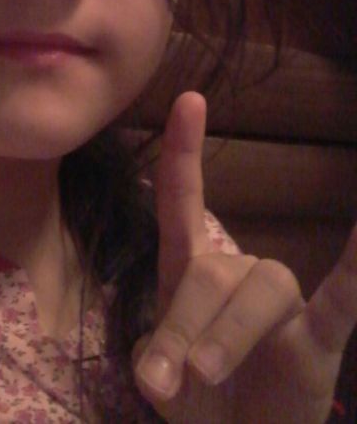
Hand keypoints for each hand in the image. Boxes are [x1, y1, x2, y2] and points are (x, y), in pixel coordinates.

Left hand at [132, 92, 356, 423]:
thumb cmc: (197, 401)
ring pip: (259, 289)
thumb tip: (161, 373)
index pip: (183, 200)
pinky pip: (341, 300)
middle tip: (162, 379)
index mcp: (192, 270)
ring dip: (227, 334)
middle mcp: (238, 273)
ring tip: (202, 375)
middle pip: (211, 271)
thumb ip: (156, 361)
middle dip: (181, 323)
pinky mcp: (318, 341)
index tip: (190, 100)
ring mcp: (281, 304)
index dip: (185, 151)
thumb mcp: (164, 380)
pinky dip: (355, 272)